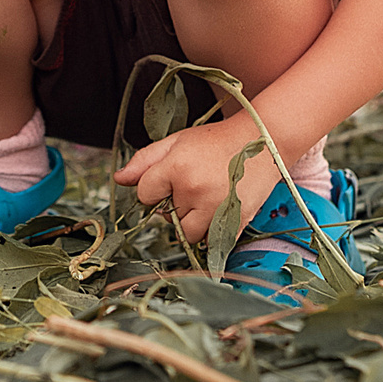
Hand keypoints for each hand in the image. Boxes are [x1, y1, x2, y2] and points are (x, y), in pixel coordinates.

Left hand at [113, 111, 290, 243]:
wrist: (264, 140)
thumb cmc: (217, 140)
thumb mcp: (177, 141)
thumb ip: (145, 160)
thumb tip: (118, 179)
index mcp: (176, 168)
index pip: (145, 194)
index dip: (154, 187)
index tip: (171, 178)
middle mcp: (194, 191)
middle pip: (166, 216)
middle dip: (175, 203)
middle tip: (195, 183)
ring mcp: (215, 209)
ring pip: (187, 233)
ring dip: (191, 221)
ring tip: (206, 198)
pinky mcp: (234, 223)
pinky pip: (210, 241)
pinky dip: (210, 231)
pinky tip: (218, 209)